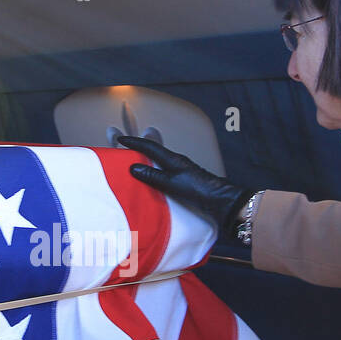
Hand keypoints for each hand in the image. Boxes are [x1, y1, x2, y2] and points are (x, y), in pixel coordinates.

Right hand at [119, 135, 253, 232]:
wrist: (220, 199)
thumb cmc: (198, 189)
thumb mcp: (172, 183)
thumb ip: (153, 176)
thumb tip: (133, 167)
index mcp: (173, 159)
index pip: (149, 147)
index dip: (134, 142)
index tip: (120, 140)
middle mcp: (177, 162)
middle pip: (154, 151)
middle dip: (139, 148)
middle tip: (126, 149)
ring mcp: (181, 170)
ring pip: (159, 162)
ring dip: (146, 160)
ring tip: (134, 163)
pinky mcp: (185, 180)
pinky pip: (164, 172)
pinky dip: (154, 171)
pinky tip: (152, 179)